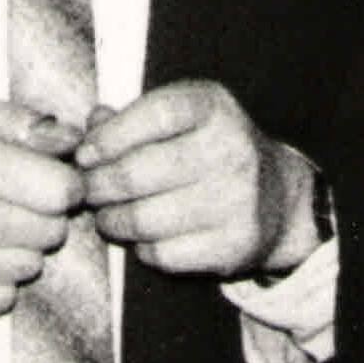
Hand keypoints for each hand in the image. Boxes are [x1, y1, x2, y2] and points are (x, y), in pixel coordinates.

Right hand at [0, 95, 84, 320]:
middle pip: (51, 230)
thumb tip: (73, 139)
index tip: (49, 175)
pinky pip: (4, 298)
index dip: (64, 180)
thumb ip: (15, 121)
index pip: (59, 190)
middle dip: (43, 212)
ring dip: (20, 246)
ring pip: (31, 266)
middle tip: (13, 198)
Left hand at [75, 81, 315, 279]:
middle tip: (88, 190)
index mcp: (213, 107)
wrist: (278, 196)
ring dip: (112, 220)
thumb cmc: (209, 149)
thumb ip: (131, 117)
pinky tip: (143, 237)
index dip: (109, 137)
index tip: (85, 154)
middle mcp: (231, 150)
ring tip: (108, 215)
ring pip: (143, 219)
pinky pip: (163, 254)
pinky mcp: (234, 245)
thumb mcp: (181, 117)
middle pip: (137, 173)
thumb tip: (91, 124)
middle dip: (98, 185)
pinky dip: (141, 248)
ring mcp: (236, 200)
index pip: (155, 115)